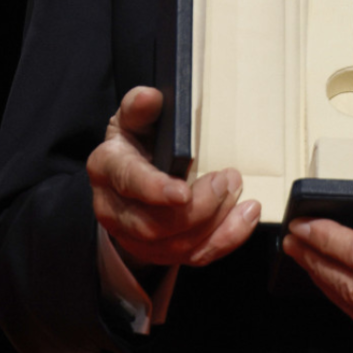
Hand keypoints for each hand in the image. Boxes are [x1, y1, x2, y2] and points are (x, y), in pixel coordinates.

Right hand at [87, 86, 260, 267]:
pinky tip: (245, 216)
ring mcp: (134, 236)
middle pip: (155, 225)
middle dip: (200, 206)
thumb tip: (148, 96)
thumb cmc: (135, 141)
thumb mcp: (132, 118)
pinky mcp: (159, 252)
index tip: (183, 192)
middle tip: (228, 177)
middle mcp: (114, 209)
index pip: (129, 183)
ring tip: (237, 190)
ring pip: (178, 245)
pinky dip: (226, 239)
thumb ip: (140, 108)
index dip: (155, 190)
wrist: (127, 175)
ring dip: (217, 220)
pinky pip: (195, 256)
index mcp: (107, 169)